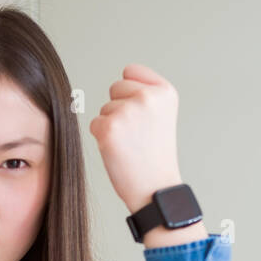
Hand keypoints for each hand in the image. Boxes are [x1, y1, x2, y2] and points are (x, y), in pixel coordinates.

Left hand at [88, 63, 183, 213]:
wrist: (155, 189)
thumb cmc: (155, 155)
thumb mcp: (162, 115)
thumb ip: (145, 94)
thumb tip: (116, 85)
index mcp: (164, 92)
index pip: (130, 72)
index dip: (131, 93)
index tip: (144, 116)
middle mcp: (147, 97)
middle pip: (115, 87)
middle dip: (120, 108)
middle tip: (137, 134)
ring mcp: (127, 111)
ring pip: (105, 108)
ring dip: (113, 125)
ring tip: (131, 145)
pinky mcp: (108, 128)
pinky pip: (95, 124)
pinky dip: (102, 138)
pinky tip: (119, 151)